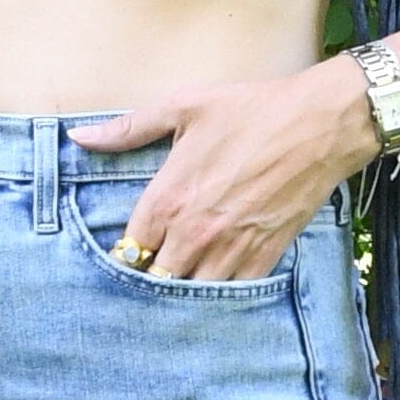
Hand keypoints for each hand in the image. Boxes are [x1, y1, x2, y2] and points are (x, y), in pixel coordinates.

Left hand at [73, 57, 372, 279]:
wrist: (318, 124)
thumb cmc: (251, 110)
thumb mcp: (183, 106)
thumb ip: (129, 128)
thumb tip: (80, 137)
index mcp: (169, 197)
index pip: (131, 247)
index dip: (129, 251)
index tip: (133, 248)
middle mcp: (195, 231)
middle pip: (157, 277)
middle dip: (154, 272)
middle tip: (157, 265)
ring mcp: (231, 248)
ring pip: (193, 291)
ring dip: (186, 286)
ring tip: (185, 275)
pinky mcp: (264, 255)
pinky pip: (233, 293)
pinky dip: (222, 291)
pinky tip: (219, 279)